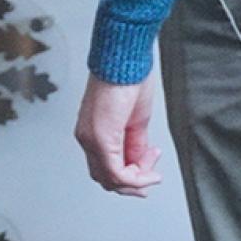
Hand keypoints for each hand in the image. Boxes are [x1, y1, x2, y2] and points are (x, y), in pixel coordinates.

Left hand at [75, 75, 162, 196]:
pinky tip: (151, 174)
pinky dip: (137, 179)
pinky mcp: (101, 139)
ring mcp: (91, 139)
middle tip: (152, 175)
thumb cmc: (128, 78)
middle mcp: (87, 137)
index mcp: (92, 130)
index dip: (131, 173)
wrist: (124, 58)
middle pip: (105, 177)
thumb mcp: (135, 121)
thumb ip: (134, 144)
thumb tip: (140, 162)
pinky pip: (117, 173)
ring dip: (137, 180)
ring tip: (153, 169)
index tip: (151, 163)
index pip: (105, 166)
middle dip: (133, 182)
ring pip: (110, 179)